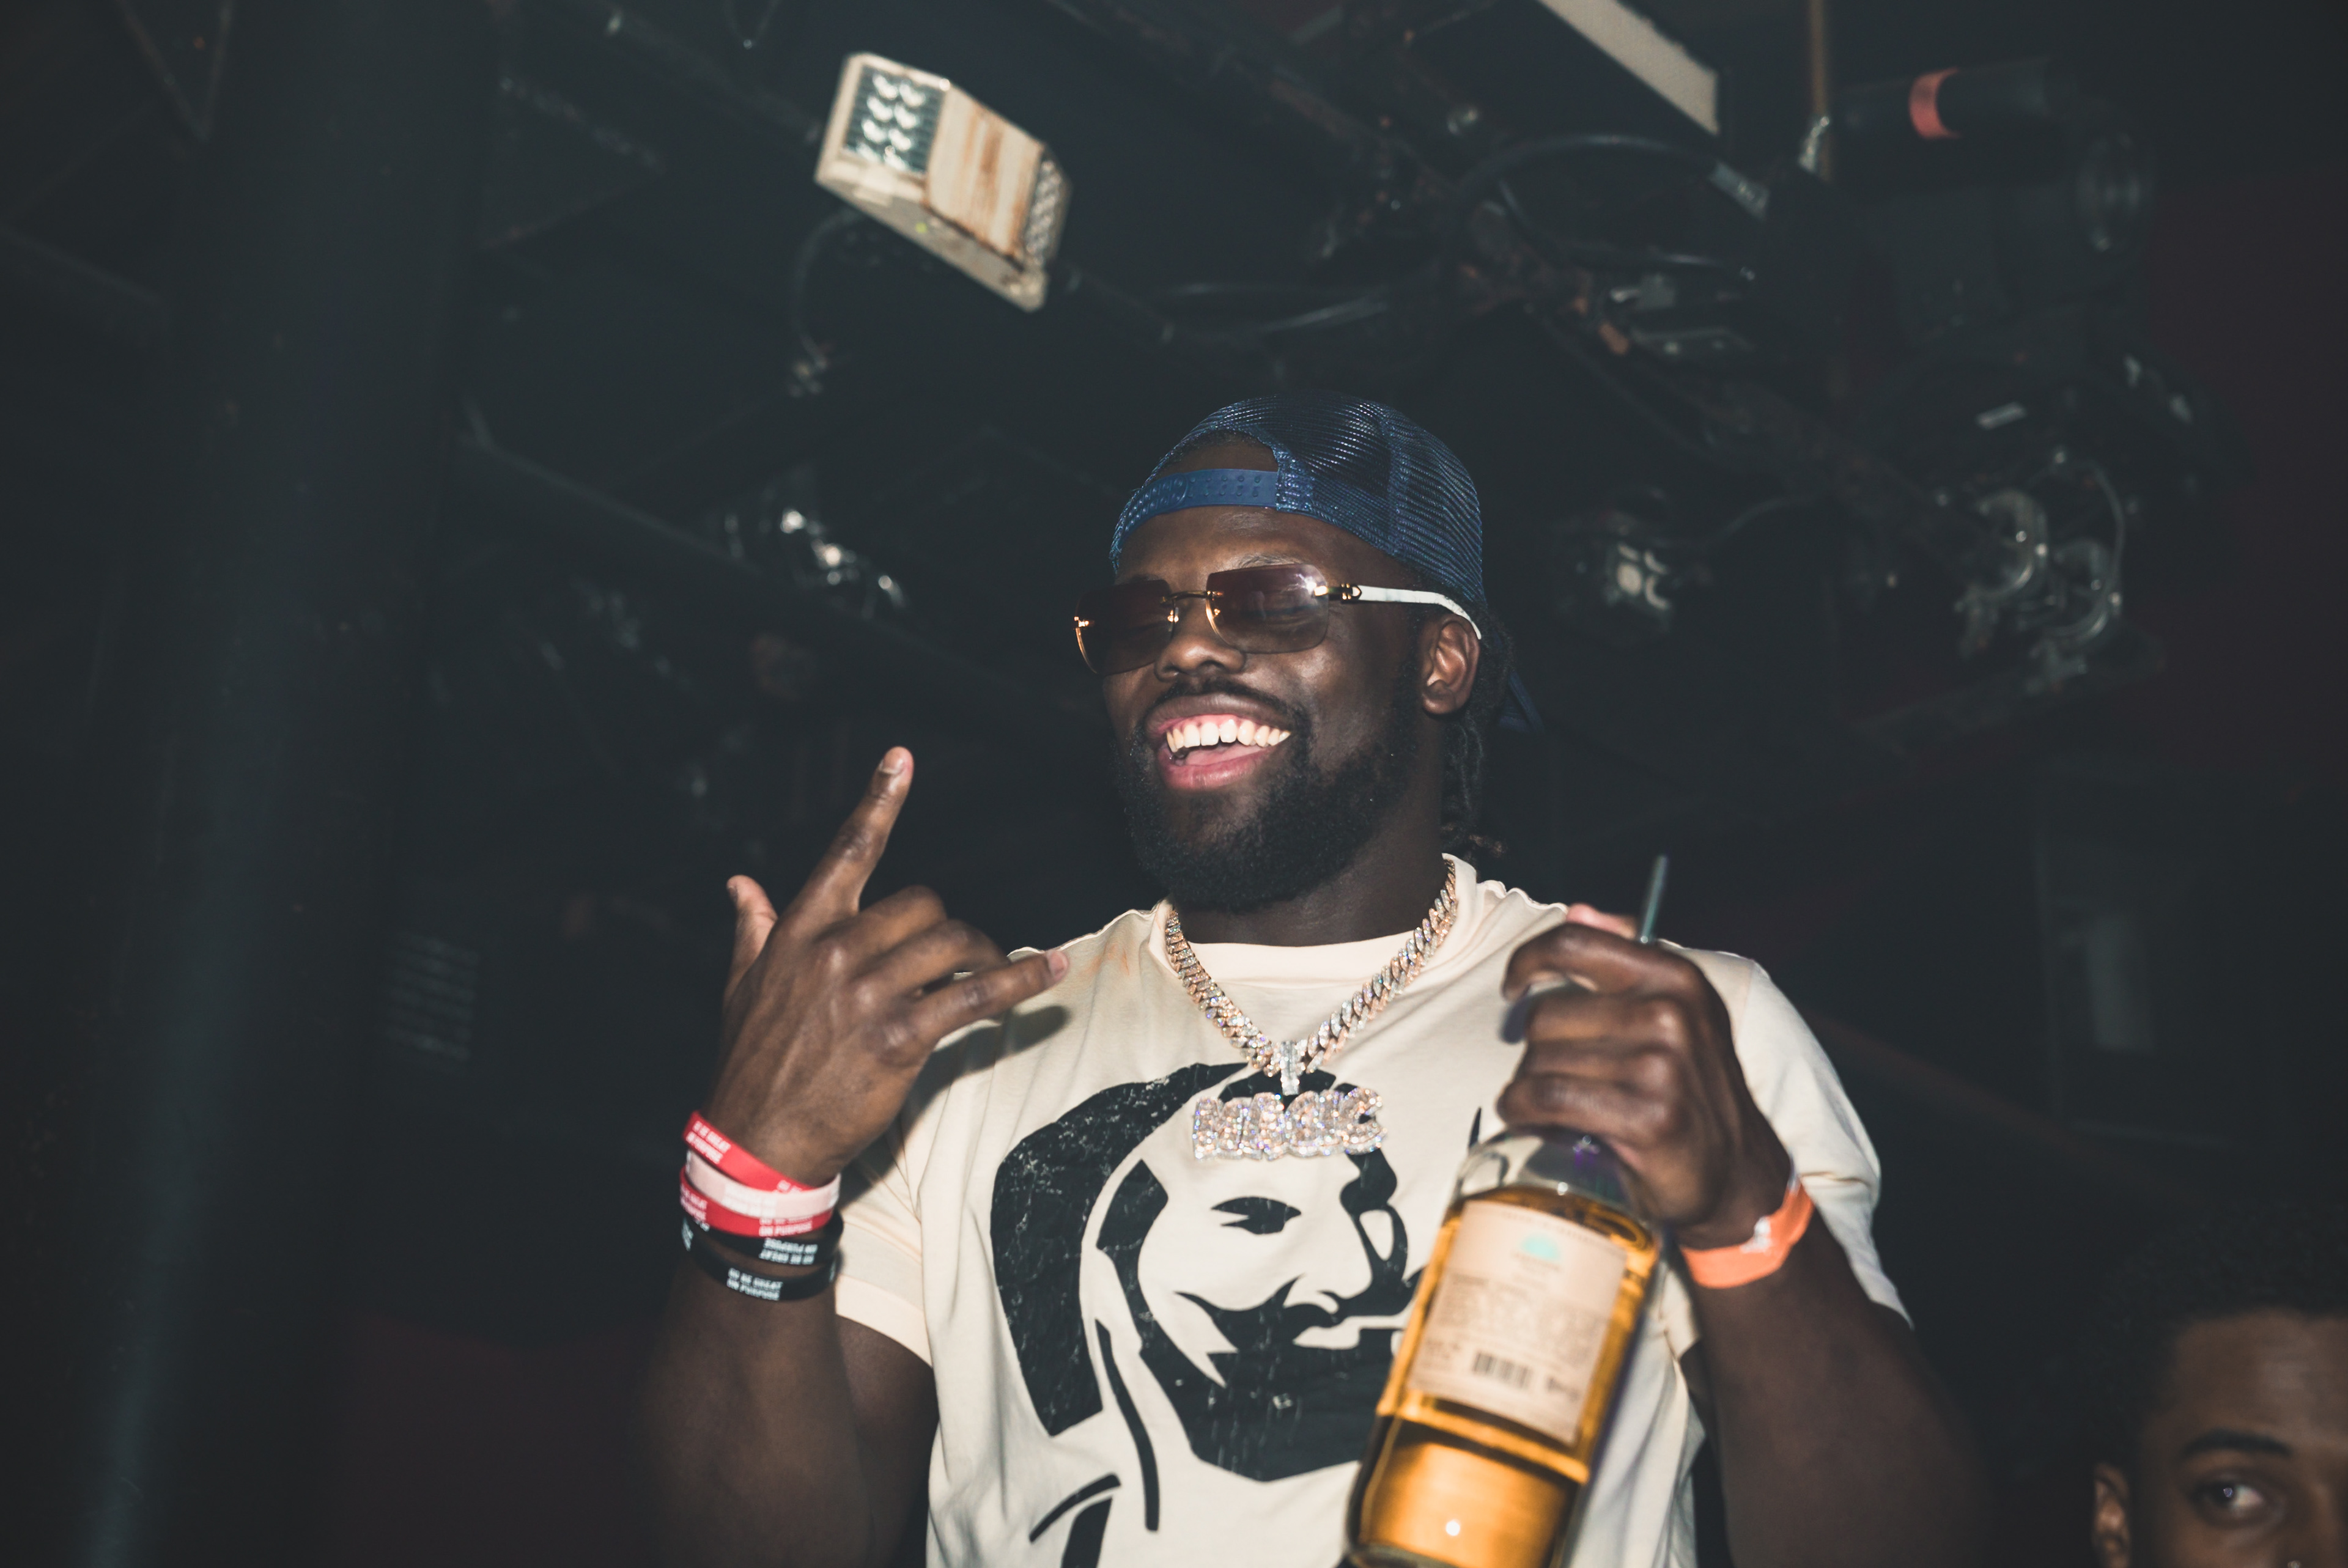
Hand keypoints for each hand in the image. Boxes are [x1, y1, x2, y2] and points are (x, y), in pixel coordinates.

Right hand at [704, 748, 1066, 1185]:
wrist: (756, 1139)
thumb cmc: (752, 1062)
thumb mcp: (742, 988)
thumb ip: (753, 929)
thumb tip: (740, 885)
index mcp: (800, 933)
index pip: (847, 854)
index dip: (878, 802)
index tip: (902, 758)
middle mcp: (835, 952)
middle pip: (921, 904)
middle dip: (949, 928)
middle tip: (961, 955)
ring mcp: (868, 994)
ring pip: (951, 942)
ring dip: (983, 953)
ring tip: (991, 970)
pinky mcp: (899, 1037)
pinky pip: (975, 996)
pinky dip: (1020, 981)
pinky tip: (1050, 972)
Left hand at [1499, 924, 1790, 1249]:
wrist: (1735, 1167)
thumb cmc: (1692, 1083)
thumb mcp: (1677, 1008)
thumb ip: (1626, 953)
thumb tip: (1577, 910)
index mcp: (1674, 976)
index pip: (1573, 945)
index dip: (1528, 960)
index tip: (1514, 986)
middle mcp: (1670, 1014)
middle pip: (1546, 1014)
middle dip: (1535, 1048)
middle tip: (1552, 1071)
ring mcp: (1661, 1066)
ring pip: (1541, 1061)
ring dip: (1526, 1085)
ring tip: (1545, 1101)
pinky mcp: (1646, 1117)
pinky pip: (1548, 1100)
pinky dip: (1522, 1109)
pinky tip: (1525, 1116)